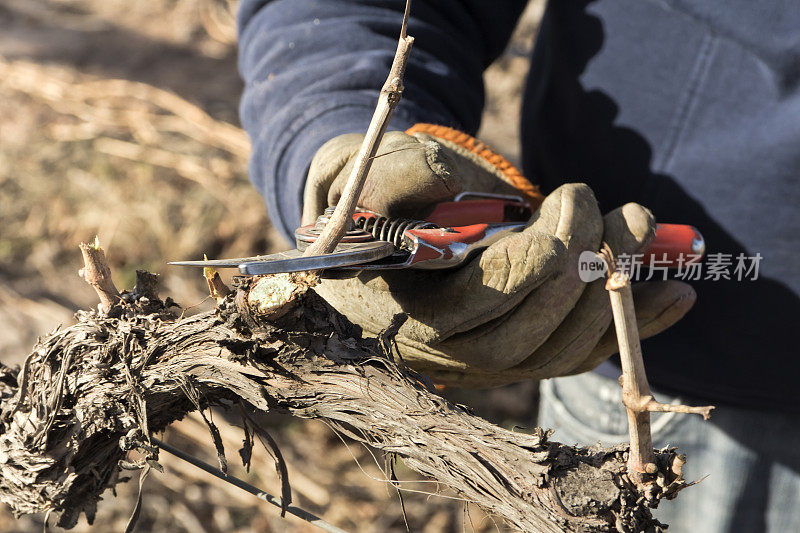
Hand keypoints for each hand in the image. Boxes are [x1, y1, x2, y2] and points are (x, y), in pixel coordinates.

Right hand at [303, 127, 695, 387]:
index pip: (487, 297)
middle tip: (616, 207)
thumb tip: (504, 203)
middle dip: (588, 269)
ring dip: (617, 296)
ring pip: (560, 354)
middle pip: (531, 334)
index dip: (543, 252)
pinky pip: (574, 357)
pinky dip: (629, 328)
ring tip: (645, 229)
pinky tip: (676, 293)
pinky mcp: (510, 357)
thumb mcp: (366, 168)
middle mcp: (441, 352)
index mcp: (402, 306)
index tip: (569, 199)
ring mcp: (478, 363)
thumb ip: (410, 173)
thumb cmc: (366, 199)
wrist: (359, 243)